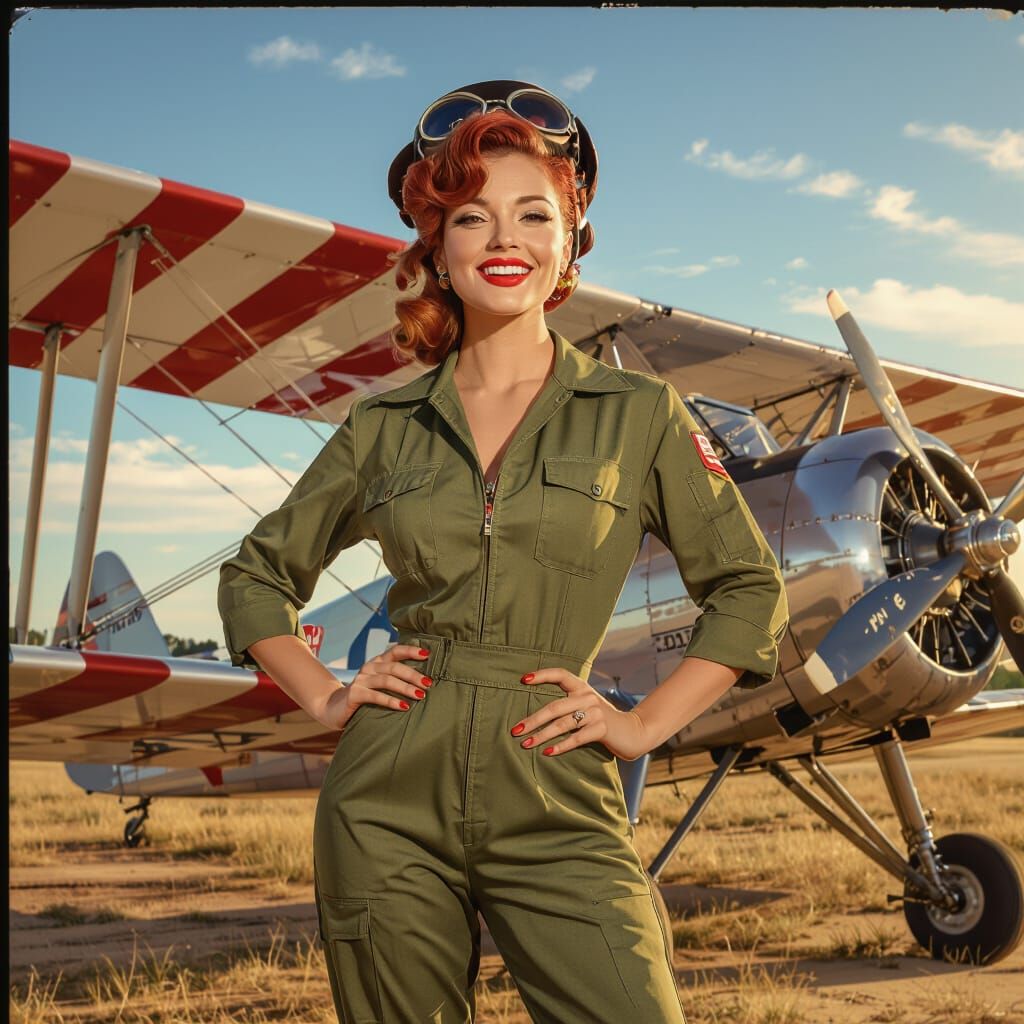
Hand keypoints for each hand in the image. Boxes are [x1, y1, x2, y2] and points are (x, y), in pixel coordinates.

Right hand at [320, 643, 432, 730]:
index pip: (396, 651)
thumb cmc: (365, 697)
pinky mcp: (355, 693)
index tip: (427, 654)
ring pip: (387, 680)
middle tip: (429, 683)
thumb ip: (396, 680)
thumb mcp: (380, 685)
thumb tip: (425, 682)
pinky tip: (404, 707)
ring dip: (406, 687)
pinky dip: (391, 701)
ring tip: (421, 695)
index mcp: (378, 662)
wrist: (333, 708)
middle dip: (414, 675)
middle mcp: (369, 667)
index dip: (411, 650)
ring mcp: (361, 679)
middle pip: (395, 667)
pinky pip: (376, 696)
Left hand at [516, 668, 648, 760]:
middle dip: (532, 720)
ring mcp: (595, 712)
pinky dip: (560, 746)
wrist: (632, 731)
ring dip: (541, 735)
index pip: (560, 674)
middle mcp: (587, 697)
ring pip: (562, 724)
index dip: (542, 675)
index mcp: (582, 687)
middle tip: (515, 730)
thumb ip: (567, 703)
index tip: (522, 679)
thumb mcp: (585, 705)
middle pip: (554, 707)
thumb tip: (533, 714)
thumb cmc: (600, 719)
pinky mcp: (601, 729)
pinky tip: (547, 752)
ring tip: (525, 744)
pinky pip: (576, 738)